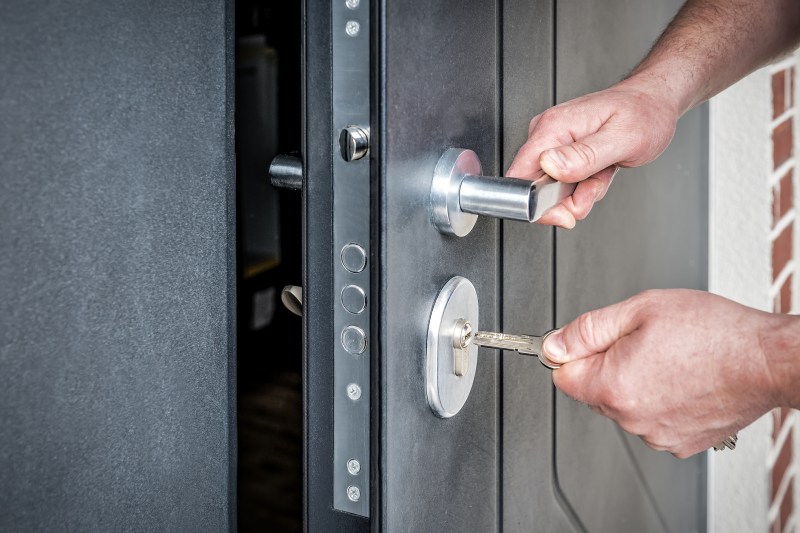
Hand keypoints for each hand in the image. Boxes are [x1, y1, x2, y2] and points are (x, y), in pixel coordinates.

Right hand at [507, 78, 679, 227]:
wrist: (654, 103)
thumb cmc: (643, 113)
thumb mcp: (621, 138)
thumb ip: (583, 155)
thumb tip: (549, 165)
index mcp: (553, 128)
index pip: (520, 176)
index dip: (536, 203)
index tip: (564, 211)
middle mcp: (547, 134)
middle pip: (535, 189)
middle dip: (566, 201)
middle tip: (594, 186)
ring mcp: (554, 144)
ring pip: (552, 191)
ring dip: (581, 193)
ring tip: (602, 173)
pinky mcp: (563, 153)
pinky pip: (565, 185)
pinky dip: (585, 187)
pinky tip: (600, 172)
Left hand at [542, 289, 788, 456]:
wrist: (768, 360)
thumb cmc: (714, 332)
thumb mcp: (640, 309)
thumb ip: (588, 329)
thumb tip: (554, 343)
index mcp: (613, 386)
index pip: (562, 375)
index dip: (572, 352)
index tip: (587, 341)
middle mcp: (631, 418)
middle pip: (593, 390)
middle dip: (608, 364)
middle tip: (643, 341)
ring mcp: (656, 435)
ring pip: (624, 405)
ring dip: (636, 382)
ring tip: (671, 359)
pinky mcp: (680, 443)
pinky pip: (652, 418)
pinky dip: (661, 400)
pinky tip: (684, 378)